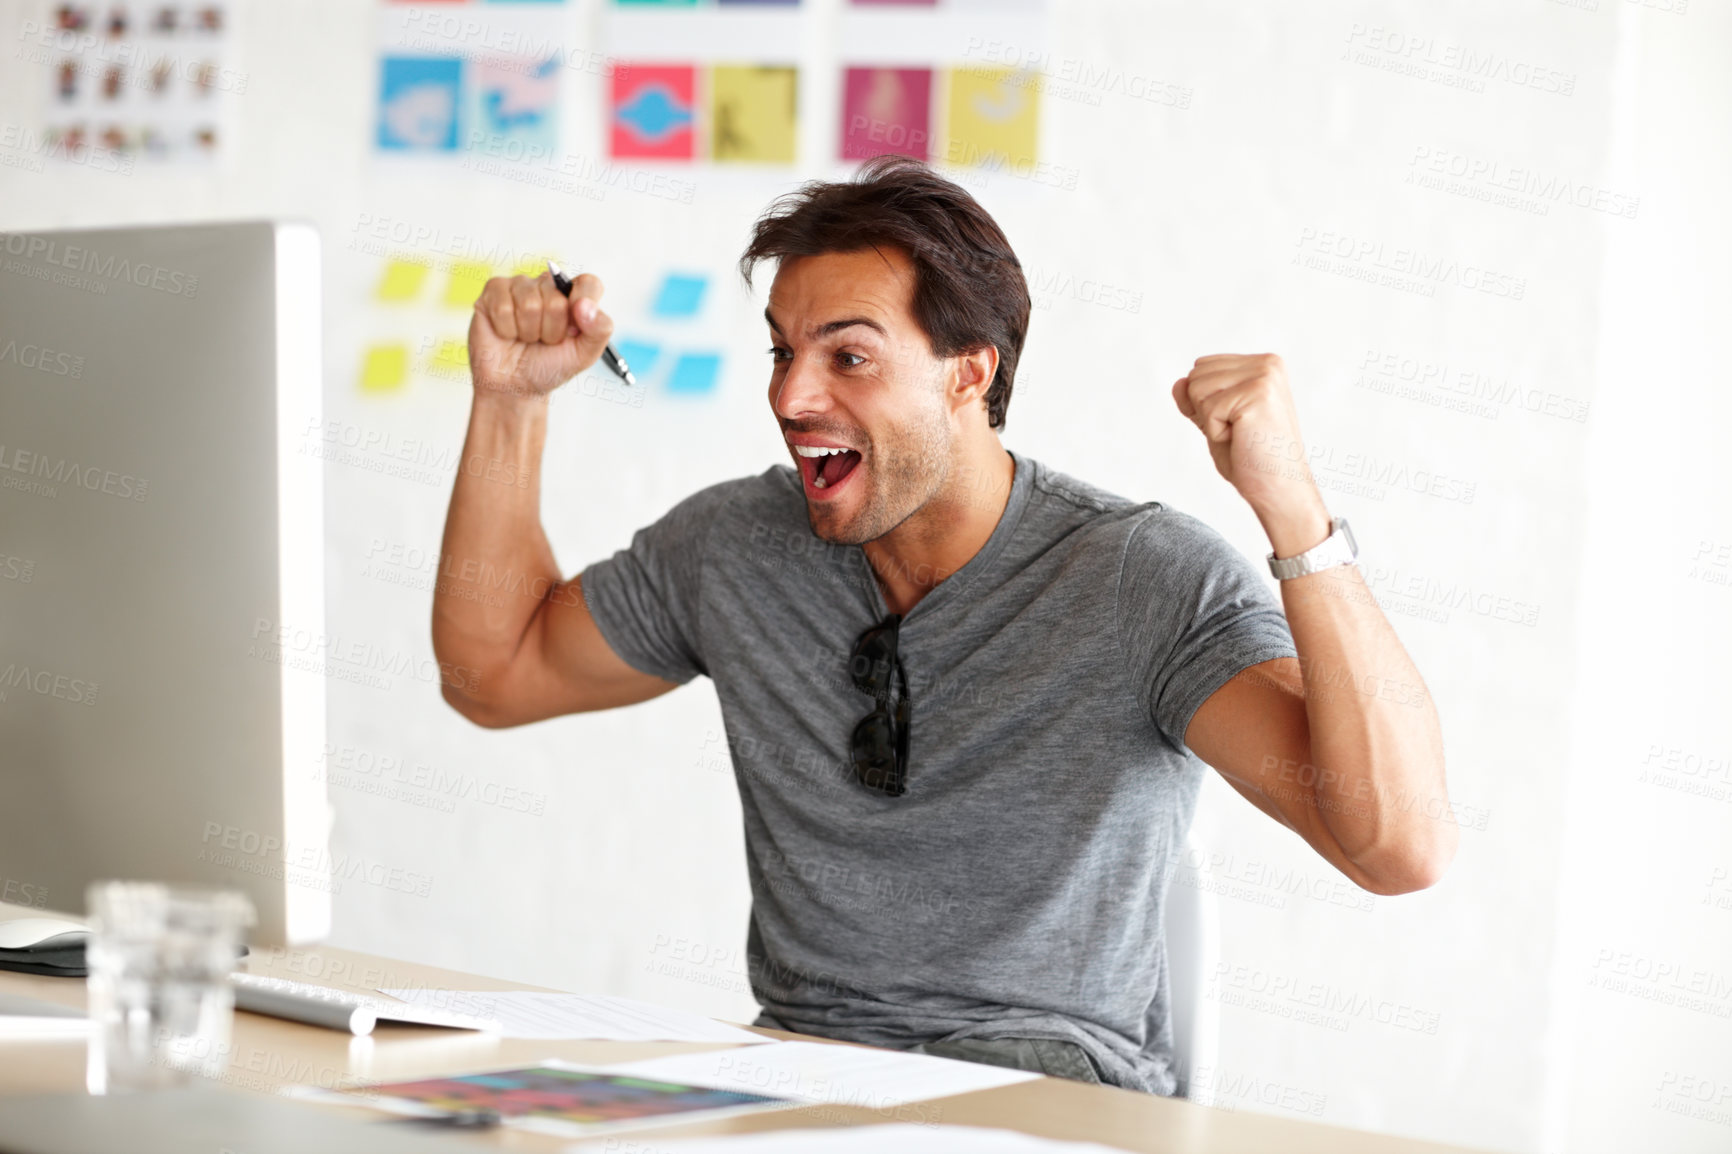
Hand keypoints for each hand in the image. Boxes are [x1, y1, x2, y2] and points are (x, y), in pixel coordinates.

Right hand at [468, 272, 614, 397]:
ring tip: (526, 338)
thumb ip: (599, 330)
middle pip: (556, 300)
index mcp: (574, 296)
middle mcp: (548, 285)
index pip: (589, 284)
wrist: (514, 385)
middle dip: (551, 331)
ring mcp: (520, 285)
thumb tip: (585, 305)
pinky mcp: (494, 290)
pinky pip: (503, 307)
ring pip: (528, 304)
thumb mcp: (584, 355)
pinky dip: (507, 330)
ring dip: (528, 332)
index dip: (583, 305)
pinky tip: (507, 333)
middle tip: (544, 341)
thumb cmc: (549, 366)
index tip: (575, 330)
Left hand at [1172, 353, 1328, 536]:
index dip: (1204, 402)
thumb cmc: (1250, 459)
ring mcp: (1265, 376)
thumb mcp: (1215, 421)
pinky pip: (1207, 409)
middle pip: (1196, 375)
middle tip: (1238, 431)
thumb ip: (1197, 399)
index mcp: (1262, 364)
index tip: (1234, 423)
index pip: (1202, 367)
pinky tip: (1242, 440)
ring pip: (1197, 389)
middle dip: (1205, 410)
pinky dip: (1216, 433)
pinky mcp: (1258, 393)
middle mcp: (1267, 364)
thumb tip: (1178, 382)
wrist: (1279, 489)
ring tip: (1241, 434)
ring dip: (1210, 421)